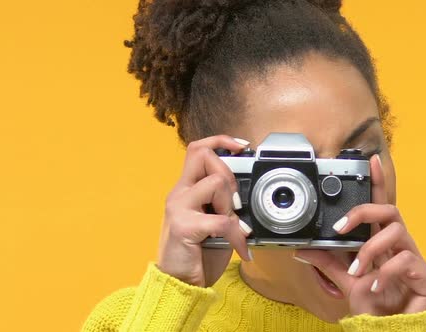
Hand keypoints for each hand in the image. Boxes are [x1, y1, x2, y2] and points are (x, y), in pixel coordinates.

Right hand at [157, 135, 252, 286]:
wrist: (178, 285)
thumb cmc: (197, 255)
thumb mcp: (212, 222)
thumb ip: (223, 204)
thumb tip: (246, 195)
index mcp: (186, 190)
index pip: (197, 149)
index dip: (221, 141)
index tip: (242, 146)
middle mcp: (179, 194)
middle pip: (203, 155)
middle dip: (229, 174)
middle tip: (234, 204)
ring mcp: (179, 208)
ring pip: (215, 182)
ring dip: (232, 206)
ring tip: (232, 228)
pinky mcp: (184, 226)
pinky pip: (221, 221)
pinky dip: (237, 235)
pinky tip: (241, 248)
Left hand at [294, 155, 425, 315]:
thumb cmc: (375, 308)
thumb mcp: (346, 281)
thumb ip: (328, 263)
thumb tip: (303, 249)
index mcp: (383, 244)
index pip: (381, 208)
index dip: (378, 183)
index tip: (369, 161)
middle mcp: (400, 247)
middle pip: (391, 210)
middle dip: (365, 211)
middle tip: (342, 227)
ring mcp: (416, 261)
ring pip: (396, 232)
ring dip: (370, 250)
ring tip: (359, 272)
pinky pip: (406, 260)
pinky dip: (385, 272)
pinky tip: (375, 286)